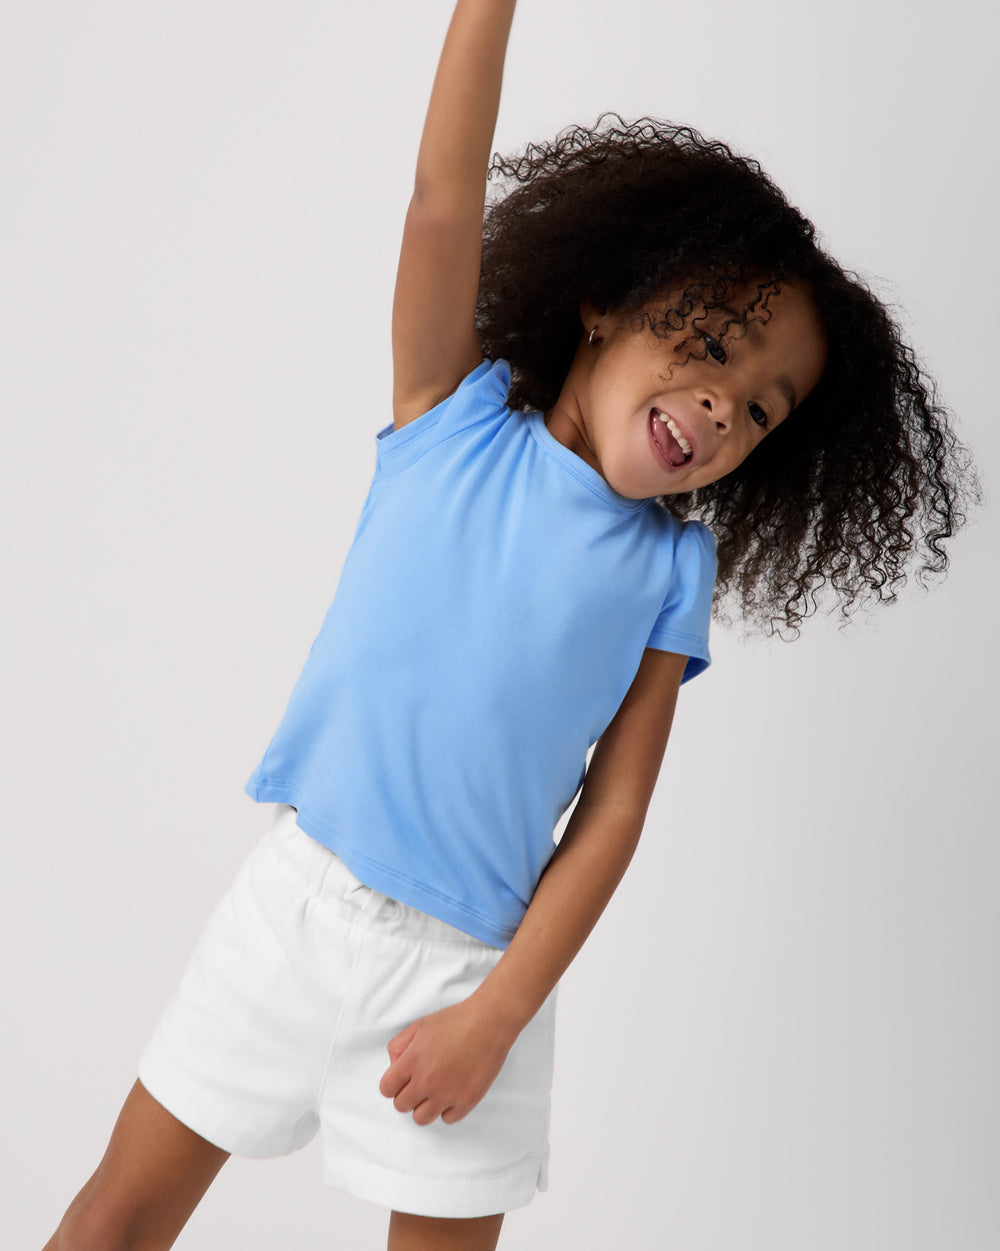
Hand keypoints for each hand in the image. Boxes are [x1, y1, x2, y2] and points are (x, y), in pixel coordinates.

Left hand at [378, 997, 514, 1126]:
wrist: (489, 1022)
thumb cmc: (455, 1021)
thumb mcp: (420, 1025)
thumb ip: (398, 1046)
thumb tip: (393, 1067)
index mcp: (412, 1060)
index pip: (386, 1089)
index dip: (392, 1084)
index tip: (402, 1080)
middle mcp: (427, 1081)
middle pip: (401, 1106)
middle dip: (407, 1095)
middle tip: (420, 1082)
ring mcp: (447, 1094)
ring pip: (421, 1118)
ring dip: (424, 1106)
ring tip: (434, 1091)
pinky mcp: (466, 1101)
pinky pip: (447, 1119)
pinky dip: (447, 1109)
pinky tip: (452, 1092)